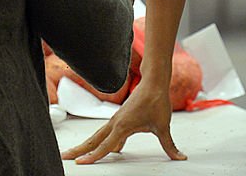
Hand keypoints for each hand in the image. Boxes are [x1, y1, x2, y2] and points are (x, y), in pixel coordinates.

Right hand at [60, 81, 185, 163]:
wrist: (154, 83)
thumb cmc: (156, 101)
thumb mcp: (163, 127)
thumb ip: (169, 145)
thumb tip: (179, 157)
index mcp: (122, 126)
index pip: (105, 146)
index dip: (93, 156)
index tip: (81, 162)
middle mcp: (115, 123)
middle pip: (93, 140)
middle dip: (79, 149)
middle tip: (65, 157)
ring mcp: (116, 120)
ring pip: (97, 135)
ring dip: (86, 144)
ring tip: (76, 153)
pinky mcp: (120, 118)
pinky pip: (107, 132)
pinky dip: (102, 141)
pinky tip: (111, 150)